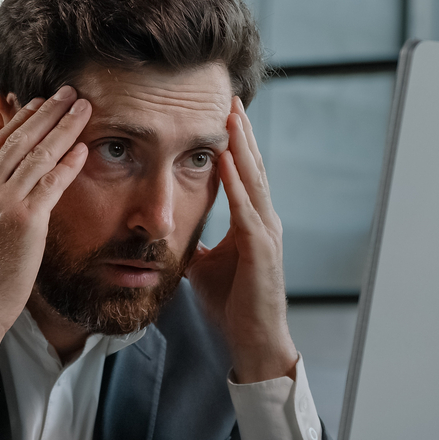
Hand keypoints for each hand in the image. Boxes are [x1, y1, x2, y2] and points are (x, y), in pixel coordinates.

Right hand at [0, 87, 90, 383]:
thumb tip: (3, 192)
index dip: (18, 121)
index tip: (36, 103)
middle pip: (18, 141)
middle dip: (45, 113)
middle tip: (66, 92)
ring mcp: (3, 204)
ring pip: (36, 155)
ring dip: (62, 128)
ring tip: (81, 108)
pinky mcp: (24, 221)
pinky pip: (50, 183)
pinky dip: (68, 162)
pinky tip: (83, 147)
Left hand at [186, 97, 297, 383]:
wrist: (253, 340)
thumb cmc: (233, 305)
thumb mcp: (206, 266)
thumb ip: (198, 244)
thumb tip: (172, 232)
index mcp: (252, 223)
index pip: (244, 174)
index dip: (234, 144)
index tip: (222, 115)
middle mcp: (264, 221)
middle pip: (252, 167)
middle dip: (241, 133)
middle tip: (230, 99)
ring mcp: (267, 234)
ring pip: (253, 180)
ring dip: (242, 147)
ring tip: (231, 117)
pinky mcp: (261, 250)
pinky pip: (246, 209)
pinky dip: (236, 183)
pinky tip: (227, 160)